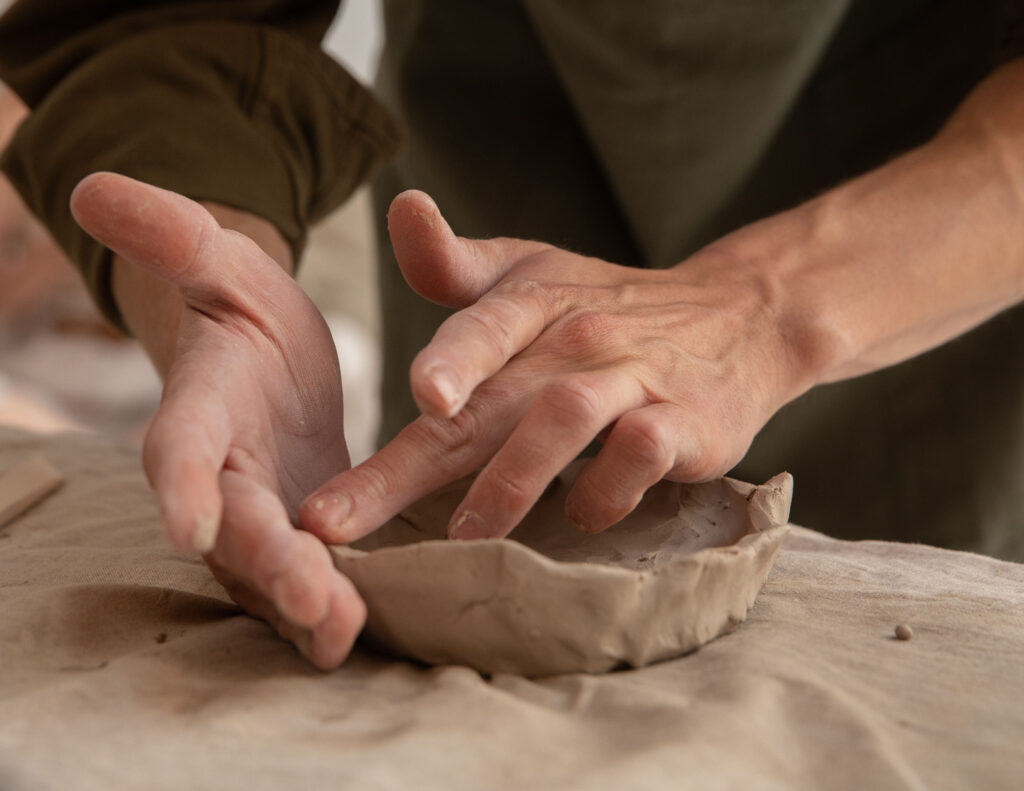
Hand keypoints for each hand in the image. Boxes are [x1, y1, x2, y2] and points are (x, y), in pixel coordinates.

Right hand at [71, 173, 363, 667]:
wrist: (273, 368)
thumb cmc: (247, 317)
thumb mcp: (225, 266)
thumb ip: (174, 236)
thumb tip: (89, 184)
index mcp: (200, 409)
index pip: (178, 448)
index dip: (180, 485)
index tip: (190, 524)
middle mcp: (222, 475)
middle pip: (234, 527)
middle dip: (266, 562)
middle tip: (308, 593)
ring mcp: (261, 514)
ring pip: (270, 571)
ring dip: (302, 603)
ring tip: (340, 630)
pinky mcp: (300, 538)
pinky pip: (308, 579)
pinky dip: (328, 608)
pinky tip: (359, 632)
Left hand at [300, 190, 815, 542]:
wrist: (736, 316)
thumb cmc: (606, 305)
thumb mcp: (531, 271)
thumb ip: (454, 263)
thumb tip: (400, 207)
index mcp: (531, 300)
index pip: (473, 330)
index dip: (444, 362)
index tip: (416, 398)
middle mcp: (577, 337)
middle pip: (487, 403)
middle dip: (408, 467)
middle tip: (336, 521)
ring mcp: (633, 378)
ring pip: (565, 421)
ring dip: (509, 483)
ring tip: (460, 538)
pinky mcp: (683, 423)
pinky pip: (639, 457)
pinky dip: (604, 490)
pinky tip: (580, 514)